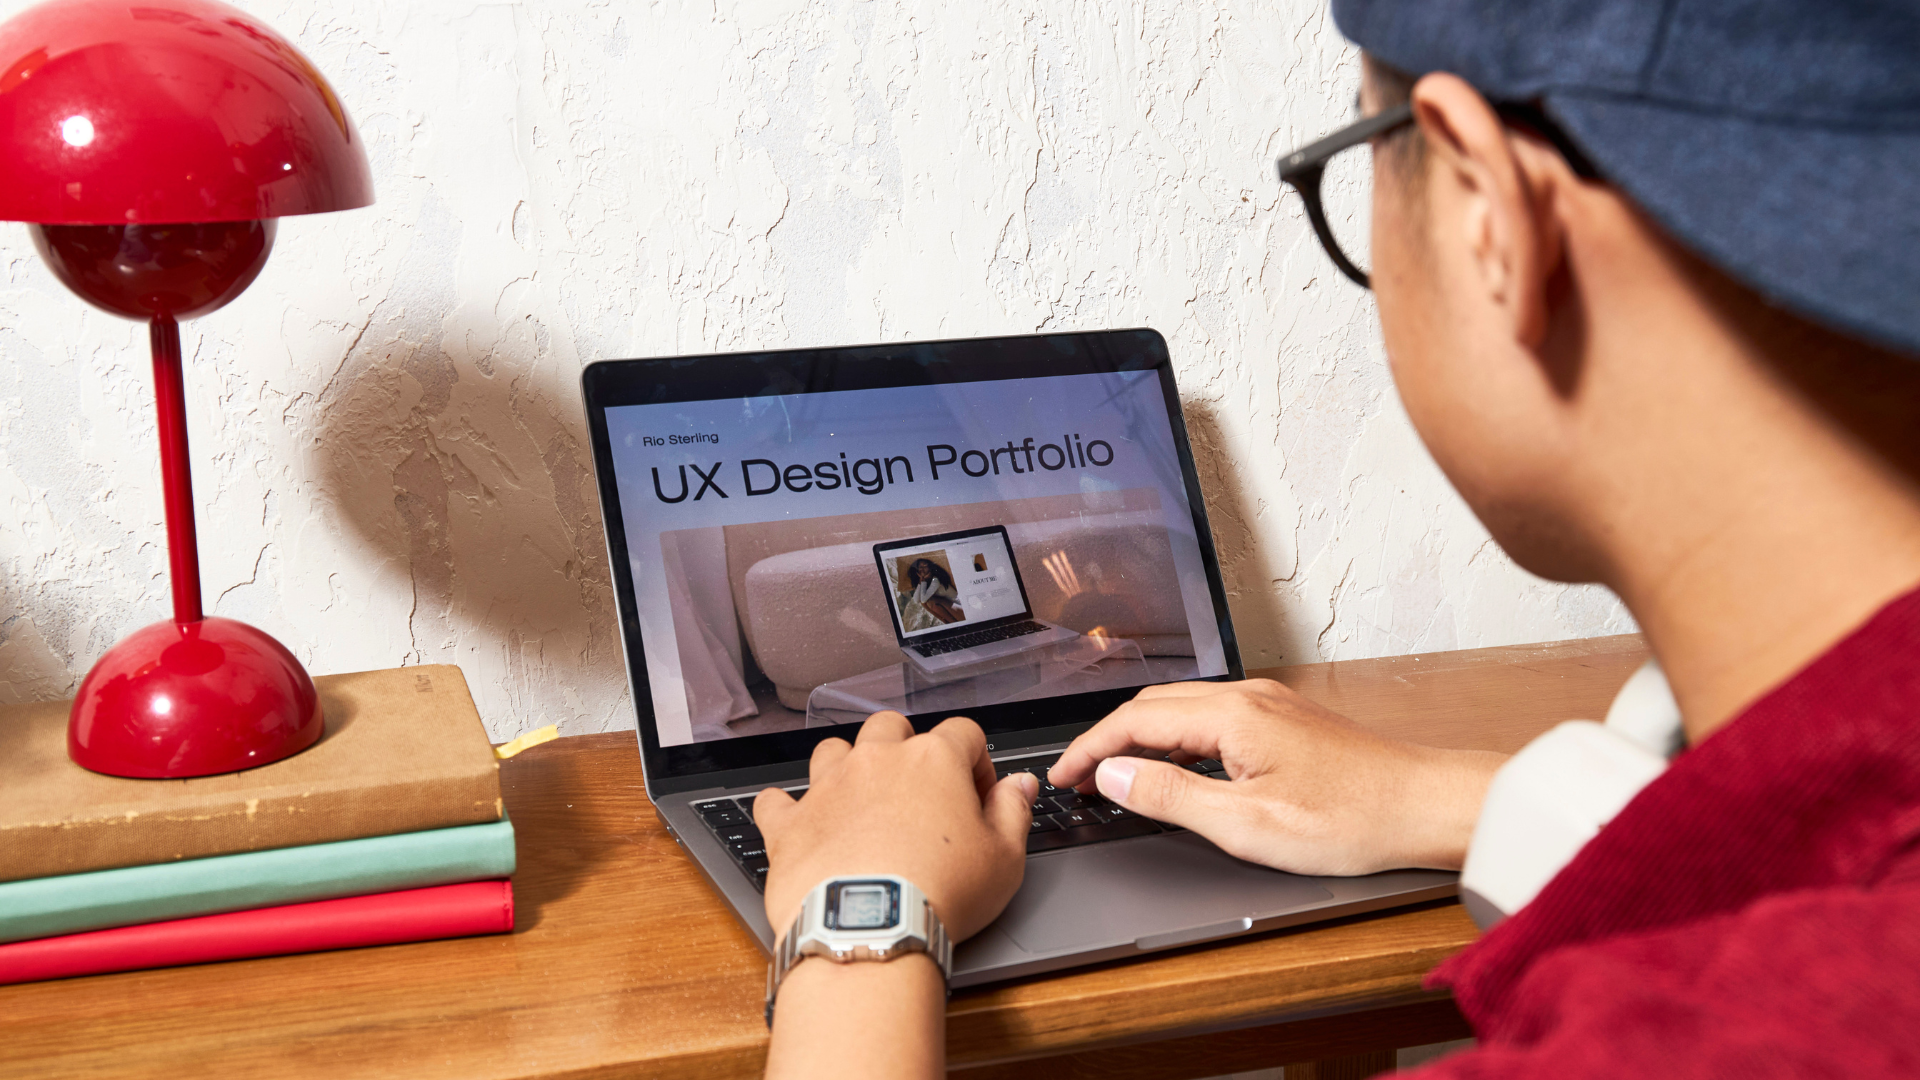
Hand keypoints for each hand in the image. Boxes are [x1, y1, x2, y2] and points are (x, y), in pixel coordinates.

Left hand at [755, 711, 1036, 943]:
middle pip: (891, 727)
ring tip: (861, 799)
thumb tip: (1019, 786)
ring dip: (847, 766)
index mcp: (933, 760)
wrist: (871, 928)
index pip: (963, 733)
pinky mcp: (790, 824)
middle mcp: (876, 761)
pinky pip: (776, 800)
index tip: (977, 792)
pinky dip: (785, 807)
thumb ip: (1014, 811)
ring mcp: (828, 788)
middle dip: (906, 749)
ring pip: (833, 751)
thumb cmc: (939, 894)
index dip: (976, 760)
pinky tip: (797, 820)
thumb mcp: (1005, 858)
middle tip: (918, 790)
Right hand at [1046, 680, 1503, 874]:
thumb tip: (1115, 774)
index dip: (1089, 750)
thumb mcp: (1246, 823)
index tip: (1062, 778)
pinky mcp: (1284, 719)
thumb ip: (1172, 795)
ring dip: (1140, 736)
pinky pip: (1210, 716)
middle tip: (1079, 779)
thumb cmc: (1351, 818)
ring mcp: (1269, 703)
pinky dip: (1174, 737)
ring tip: (1116, 775)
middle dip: (1107, 739)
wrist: (1425, 806)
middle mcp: (1247, 696)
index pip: (1133, 721)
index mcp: (1231, 715)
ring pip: (1181, 708)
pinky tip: (1174, 765)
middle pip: (1152, 705)